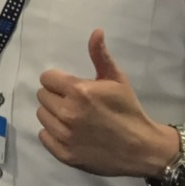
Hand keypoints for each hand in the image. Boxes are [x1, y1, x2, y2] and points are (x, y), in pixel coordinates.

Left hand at [36, 29, 180, 177]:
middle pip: (43, 96)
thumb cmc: (128, 110)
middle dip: (57, 96)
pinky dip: (53, 134)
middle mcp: (67, 112)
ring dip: (53, 114)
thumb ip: (100, 56)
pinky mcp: (64, 153)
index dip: (59, 81)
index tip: (72, 87)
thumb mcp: (117, 80)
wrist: (143, 149)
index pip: (47, 78)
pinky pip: (44, 136)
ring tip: (74, 118)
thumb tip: (96, 31)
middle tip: (75, 103)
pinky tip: (71, 133)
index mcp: (78, 91)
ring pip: (42, 115)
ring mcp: (64, 135)